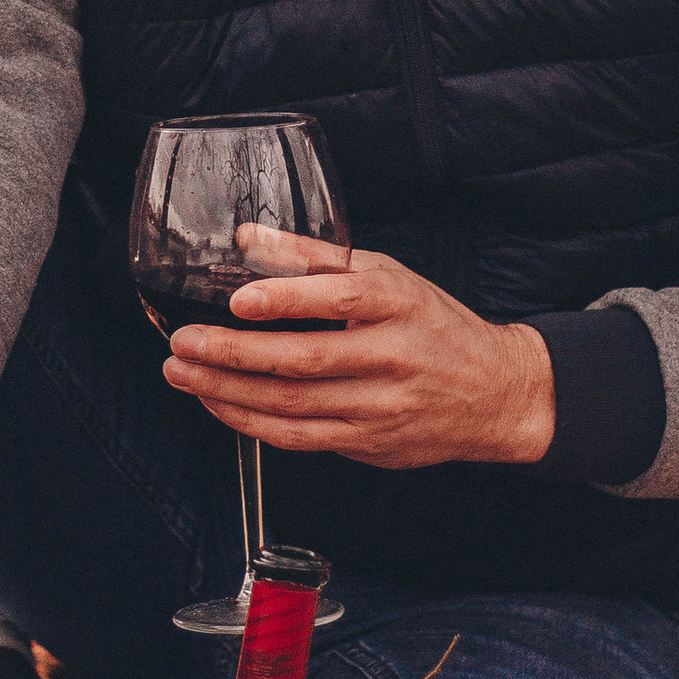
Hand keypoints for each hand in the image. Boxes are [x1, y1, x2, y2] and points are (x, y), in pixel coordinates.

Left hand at [158, 228, 554, 468]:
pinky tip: (220, 403)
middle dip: (234, 353)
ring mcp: (381, 406)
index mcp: (397, 303)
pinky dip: (252, 422)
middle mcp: (392, 356)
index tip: (238, 299)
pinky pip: (300, 437)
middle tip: (183, 342)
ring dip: (229, 390)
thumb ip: (314, 257)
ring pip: (294, 404)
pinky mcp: (370, 443)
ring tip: (184, 373)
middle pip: (305, 360)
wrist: (496, 394)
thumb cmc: (434, 325)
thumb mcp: (387, 275)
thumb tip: (247, 235)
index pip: (339, 298)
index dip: (286, 299)